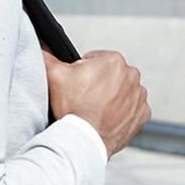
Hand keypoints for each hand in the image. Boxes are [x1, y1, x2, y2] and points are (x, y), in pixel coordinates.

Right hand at [41, 44, 151, 158]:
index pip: (94, 60)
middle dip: (98, 83)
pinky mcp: (142, 115)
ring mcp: (139, 96)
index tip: (76, 85)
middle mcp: (132, 75)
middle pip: (110, 75)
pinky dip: (121, 112)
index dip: (81, 71)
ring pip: (121, 91)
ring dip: (110, 97)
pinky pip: (131, 109)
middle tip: (82, 98)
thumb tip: (41, 44)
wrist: (84, 140)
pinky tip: (106, 118)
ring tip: (93, 109)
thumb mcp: (54, 76)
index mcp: (113, 60)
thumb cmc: (71, 107)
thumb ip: (47, 56)